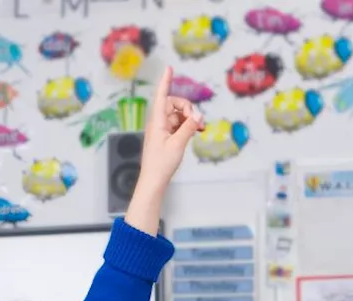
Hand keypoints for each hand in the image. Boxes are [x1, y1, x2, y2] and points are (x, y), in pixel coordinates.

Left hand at [136, 66, 203, 193]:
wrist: (153, 181)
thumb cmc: (161, 165)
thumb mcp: (178, 144)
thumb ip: (189, 127)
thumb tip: (198, 115)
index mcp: (157, 122)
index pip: (161, 97)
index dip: (165, 82)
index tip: (169, 68)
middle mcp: (158, 123)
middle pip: (173, 104)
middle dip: (186, 107)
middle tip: (195, 120)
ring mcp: (162, 130)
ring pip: (178, 114)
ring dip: (189, 118)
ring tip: (198, 129)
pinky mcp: (166, 137)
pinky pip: (178, 124)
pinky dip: (187, 125)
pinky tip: (196, 131)